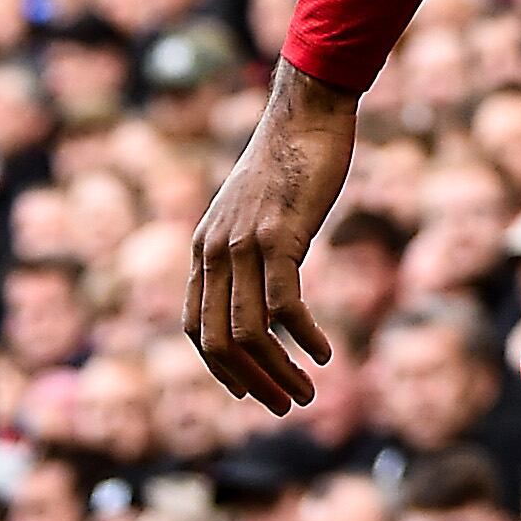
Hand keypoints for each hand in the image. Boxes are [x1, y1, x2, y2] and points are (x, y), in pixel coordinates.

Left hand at [187, 63, 361, 409]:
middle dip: (253, 383)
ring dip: (280, 371)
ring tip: (308, 392)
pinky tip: (325, 352)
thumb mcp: (252, 213)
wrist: (306, 115)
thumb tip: (262, 292)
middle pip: (219, 342)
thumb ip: (246, 252)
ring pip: (250, 332)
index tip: (250, 391)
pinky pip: (284, 305)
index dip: (220, 369)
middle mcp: (214, 251)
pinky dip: (303, 337)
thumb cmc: (288, 162)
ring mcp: (243, 244)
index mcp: (203, 248)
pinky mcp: (278, 236)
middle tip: (285, 406)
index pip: (195, 328)